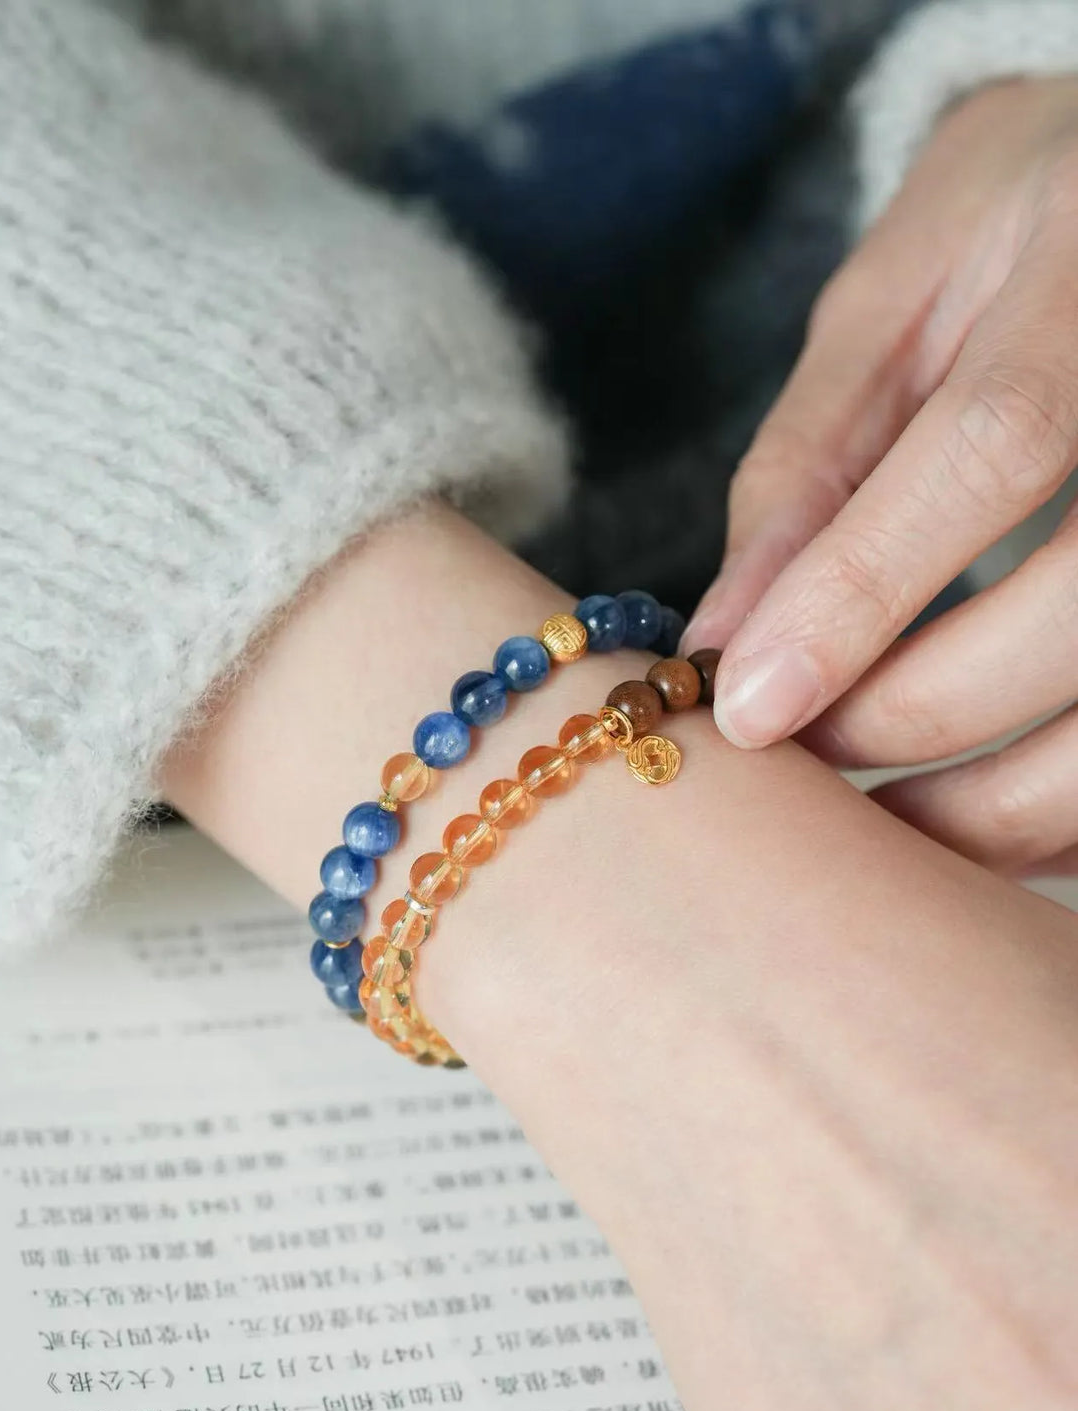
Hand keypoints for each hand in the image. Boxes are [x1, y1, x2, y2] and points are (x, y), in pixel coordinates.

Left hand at [682, 77, 1077, 875]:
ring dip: (1015, 801)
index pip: (996, 444)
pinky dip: (1076, 806)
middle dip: (928, 712)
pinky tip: (997, 818)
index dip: (865, 592)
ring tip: (896, 824)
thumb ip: (813, 461)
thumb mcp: (895, 300)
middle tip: (810, 763)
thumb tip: (726, 639)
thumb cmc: (1013, 228)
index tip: (749, 712)